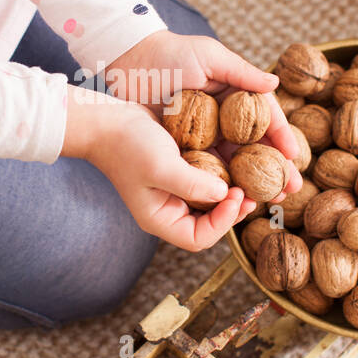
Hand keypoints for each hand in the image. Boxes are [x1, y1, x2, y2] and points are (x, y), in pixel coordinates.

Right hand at [62, 88, 266, 252]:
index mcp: (161, 218)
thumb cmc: (126, 145)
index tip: (236, 197)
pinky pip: (207, 178)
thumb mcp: (160, 166)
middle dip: (233, 210)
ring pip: (211, 201)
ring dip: (232, 192)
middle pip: (209, 222)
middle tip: (251, 193)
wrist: (106, 119)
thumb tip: (224, 194)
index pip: (199, 238)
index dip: (223, 223)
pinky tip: (237, 159)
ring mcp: (174, 190)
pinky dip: (224, 173)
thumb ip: (192, 184)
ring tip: (250, 180)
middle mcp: (169, 208)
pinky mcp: (180, 170)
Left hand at [102, 30, 303, 197]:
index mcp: (235, 94)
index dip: (282, 138)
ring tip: (267, 200)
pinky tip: (232, 200)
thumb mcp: (209, 56)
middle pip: (255, 147)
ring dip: (251, 182)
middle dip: (274, 169)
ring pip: (233, 162)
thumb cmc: (170, 53)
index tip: (295, 158)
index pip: (266, 119)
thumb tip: (276, 84)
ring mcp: (205, 134)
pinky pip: (206, 168)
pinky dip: (220, 184)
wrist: (129, 63)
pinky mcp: (184, 147)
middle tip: (290, 189)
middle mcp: (224, 117)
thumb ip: (242, 72)